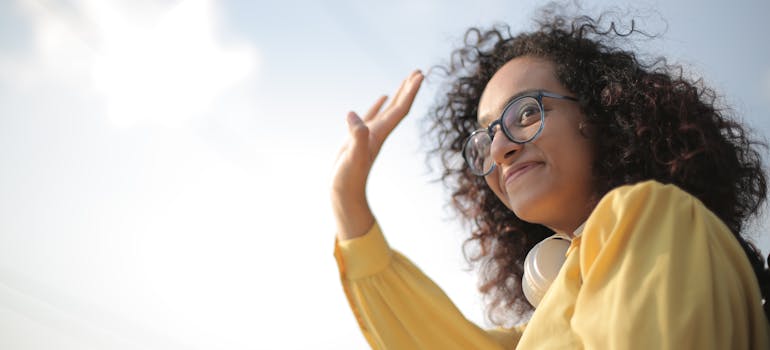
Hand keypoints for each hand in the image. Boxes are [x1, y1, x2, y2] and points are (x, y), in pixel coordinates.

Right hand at [332, 70, 423, 239]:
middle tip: (419, 71)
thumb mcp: (352, 156)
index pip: (400, 109)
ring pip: (388, 110)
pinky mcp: (358, 138)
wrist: (344, 194)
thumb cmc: (348, 178)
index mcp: (379, 134)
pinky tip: (382, 97)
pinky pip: (372, 116)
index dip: (410, 92)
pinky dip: (378, 105)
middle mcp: (379, 133)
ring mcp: (369, 135)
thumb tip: (353, 115)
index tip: (420, 75)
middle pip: (399, 107)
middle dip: (408, 89)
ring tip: (406, 80)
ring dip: (398, 94)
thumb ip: (356, 136)